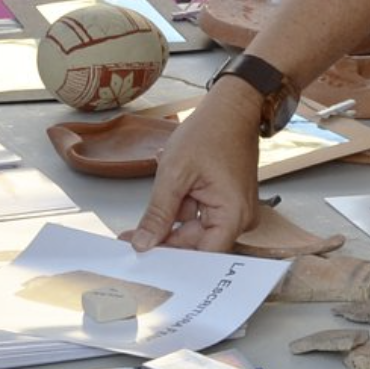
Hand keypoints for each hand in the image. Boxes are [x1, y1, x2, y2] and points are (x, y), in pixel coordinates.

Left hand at [124, 85, 262, 252]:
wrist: (231, 107)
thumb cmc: (210, 131)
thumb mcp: (174, 173)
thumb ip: (159, 213)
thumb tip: (144, 244)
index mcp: (233, 215)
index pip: (202, 255)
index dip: (172, 260)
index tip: (143, 261)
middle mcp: (239, 219)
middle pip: (197, 245)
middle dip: (164, 240)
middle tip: (130, 241)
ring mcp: (233, 211)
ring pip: (195, 230)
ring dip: (169, 222)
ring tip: (145, 215)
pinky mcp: (226, 203)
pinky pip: (200, 216)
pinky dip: (180, 210)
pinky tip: (166, 200)